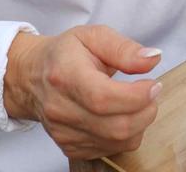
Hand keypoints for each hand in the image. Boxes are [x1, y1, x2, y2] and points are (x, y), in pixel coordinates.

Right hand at [2, 26, 161, 161]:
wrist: (32, 77)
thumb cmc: (65, 54)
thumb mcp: (94, 37)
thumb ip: (124, 49)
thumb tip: (153, 59)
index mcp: (65, 76)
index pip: (104, 98)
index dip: (136, 96)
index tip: (154, 85)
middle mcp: (61, 109)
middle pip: (114, 126)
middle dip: (145, 111)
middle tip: (151, 93)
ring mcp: (63, 133)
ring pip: (116, 141)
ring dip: (139, 124)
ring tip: (138, 103)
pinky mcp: (69, 147)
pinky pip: (109, 149)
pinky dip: (126, 136)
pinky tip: (122, 115)